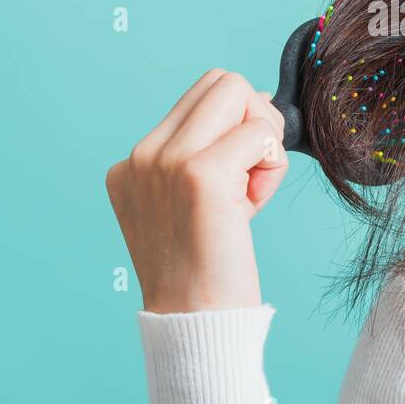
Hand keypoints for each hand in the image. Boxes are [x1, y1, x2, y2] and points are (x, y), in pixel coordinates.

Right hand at [105, 69, 287, 313]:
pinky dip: (272, 167)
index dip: (236, 127)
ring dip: (264, 140)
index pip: (200, 97)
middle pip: (222, 81)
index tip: (236, 179)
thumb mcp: (193, 205)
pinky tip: (253, 208)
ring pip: (240, 92)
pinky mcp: (200, 174)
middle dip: (254, 119)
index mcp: (133, 164)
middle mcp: (142, 156)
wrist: (195, 322)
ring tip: (249, 195)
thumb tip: (257, 98)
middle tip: (253, 176)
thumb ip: (210, 153)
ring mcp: (166, 160)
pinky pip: (261, 134)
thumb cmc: (207, 269)